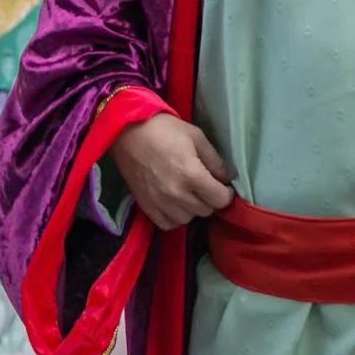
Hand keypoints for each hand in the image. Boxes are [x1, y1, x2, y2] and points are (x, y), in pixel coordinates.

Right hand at [108, 113, 234, 230]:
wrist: (127, 131)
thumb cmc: (165, 130)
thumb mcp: (197, 137)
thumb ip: (215, 161)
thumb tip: (227, 179)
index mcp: (191, 175)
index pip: (220, 200)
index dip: (226, 194)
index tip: (223, 186)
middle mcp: (176, 193)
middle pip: (206, 211)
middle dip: (211, 200)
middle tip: (207, 187)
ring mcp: (159, 202)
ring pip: (187, 219)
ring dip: (193, 209)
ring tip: (190, 194)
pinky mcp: (144, 205)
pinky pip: (166, 224)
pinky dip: (174, 218)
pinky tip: (176, 204)